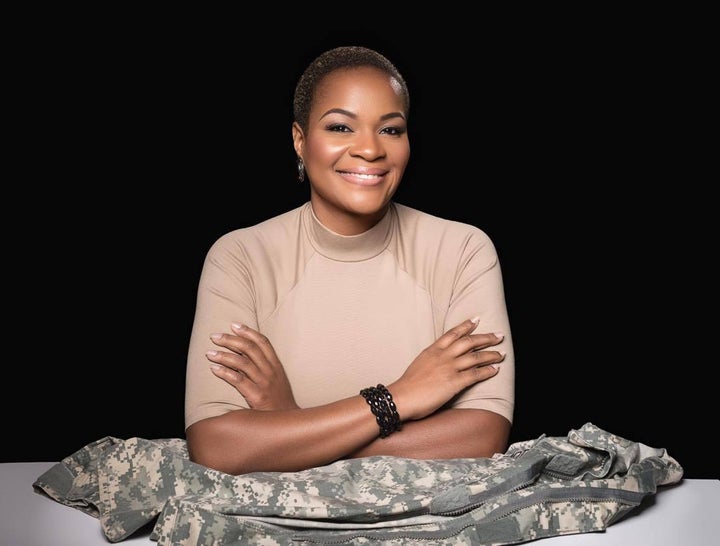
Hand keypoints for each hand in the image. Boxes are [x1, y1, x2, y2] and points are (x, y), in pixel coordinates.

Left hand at [206, 323, 298, 410]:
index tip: (234, 325)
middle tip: (215, 336)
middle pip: (249, 349)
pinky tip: (214, 369)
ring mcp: (264, 383)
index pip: (263, 342)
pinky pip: (238, 381)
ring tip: (210, 353)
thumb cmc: (280, 401)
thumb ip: (265, 368)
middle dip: (230, 340)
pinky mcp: (257, 397)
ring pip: (242, 363)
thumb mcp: (277, 380)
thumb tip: (243, 357)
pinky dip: (225, 373)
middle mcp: (271, 372)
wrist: (289, 422)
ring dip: (224, 355)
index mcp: (276, 366)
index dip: (248, 332)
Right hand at [388, 318, 504, 421]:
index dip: (466, 326)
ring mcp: (449, 368)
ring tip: (501, 353)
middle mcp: (443, 356)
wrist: (401, 397)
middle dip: (486, 338)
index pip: (453, 334)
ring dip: (491, 354)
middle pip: (469, 342)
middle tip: (498, 336)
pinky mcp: (454, 383)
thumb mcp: (419, 363)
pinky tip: (495, 370)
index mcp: (433, 350)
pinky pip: (475, 374)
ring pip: (475, 357)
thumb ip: (431, 358)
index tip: (476, 320)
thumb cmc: (407, 385)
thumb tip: (438, 360)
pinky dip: (487, 371)